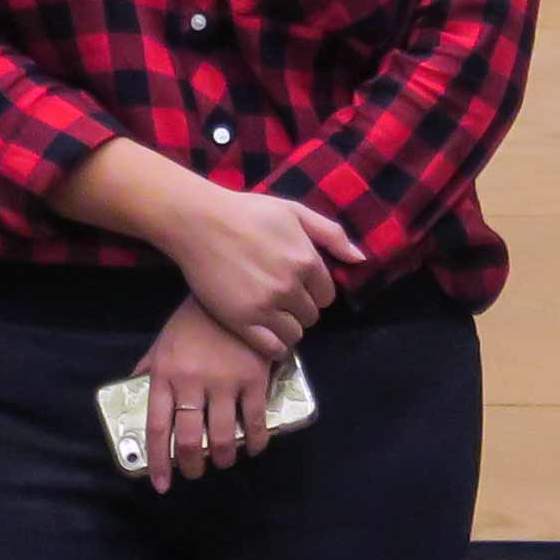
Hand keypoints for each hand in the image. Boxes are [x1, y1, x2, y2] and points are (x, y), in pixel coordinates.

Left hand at [135, 301, 282, 490]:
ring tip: (223, 461)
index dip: (158, 461)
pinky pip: (254, 421)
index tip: (162, 484)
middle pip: (188, 440)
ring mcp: (224, 382)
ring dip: (222, 458)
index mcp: (164, 375)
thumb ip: (149, 369)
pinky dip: (255, 442)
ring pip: (222, 437)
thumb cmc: (192, 321)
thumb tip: (133, 388)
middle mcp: (191, 383)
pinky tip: (254, 448)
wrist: (230, 291)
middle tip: (195, 473)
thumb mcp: (162, 343)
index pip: (157, 428)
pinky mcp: (253, 378)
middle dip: (191, 465)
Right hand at [165, 181, 359, 350]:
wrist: (198, 221)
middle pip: (311, 316)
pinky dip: (275, 346)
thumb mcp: (294, 211)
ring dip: (287, 327)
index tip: (297, 285)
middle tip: (279, 297)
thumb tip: (360, 259)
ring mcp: (265, 306)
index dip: (313, 291)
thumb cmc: (246, 212)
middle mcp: (290, 286)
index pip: (327, 295)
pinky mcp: (241, 321)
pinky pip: (273, 348)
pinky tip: (264, 332)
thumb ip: (331, 234)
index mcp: (306, 261)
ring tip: (270, 314)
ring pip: (295, 334)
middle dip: (299, 308)